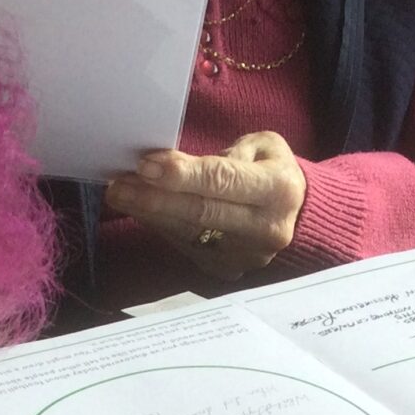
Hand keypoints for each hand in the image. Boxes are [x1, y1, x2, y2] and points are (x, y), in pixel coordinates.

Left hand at [103, 131, 307, 278]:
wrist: (295, 213)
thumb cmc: (272, 170)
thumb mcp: (264, 146)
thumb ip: (226, 154)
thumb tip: (178, 167)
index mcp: (279, 190)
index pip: (221, 181)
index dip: (181, 174)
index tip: (145, 165)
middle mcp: (265, 228)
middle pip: (199, 213)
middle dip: (154, 198)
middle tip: (119, 185)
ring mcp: (245, 255)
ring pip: (187, 233)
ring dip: (149, 213)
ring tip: (121, 194)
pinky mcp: (226, 269)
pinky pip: (185, 246)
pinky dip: (160, 226)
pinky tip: (141, 210)